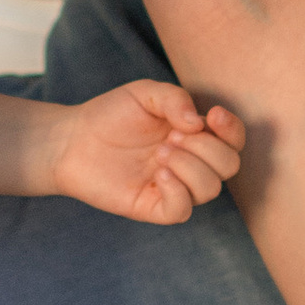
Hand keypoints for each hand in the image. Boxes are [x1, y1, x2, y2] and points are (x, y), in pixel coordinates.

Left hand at [49, 78, 244, 224]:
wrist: (72, 139)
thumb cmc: (110, 115)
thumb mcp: (145, 94)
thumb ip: (175, 99)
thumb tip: (198, 124)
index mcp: (194, 136)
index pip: (233, 140)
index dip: (232, 130)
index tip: (213, 115)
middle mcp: (189, 163)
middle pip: (229, 165)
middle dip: (207, 148)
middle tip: (171, 137)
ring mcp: (173, 186)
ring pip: (210, 189)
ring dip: (190, 167)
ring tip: (160, 153)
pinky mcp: (153, 207)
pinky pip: (182, 210)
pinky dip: (177, 191)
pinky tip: (158, 174)